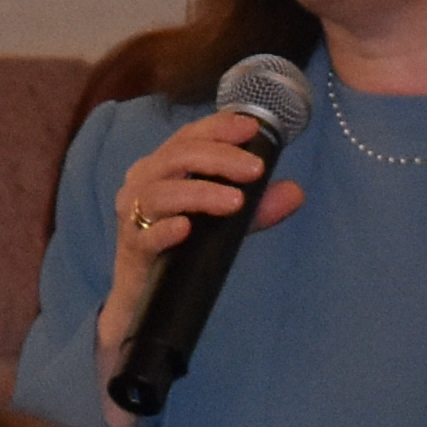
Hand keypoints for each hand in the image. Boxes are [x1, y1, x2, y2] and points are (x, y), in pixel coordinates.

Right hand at [89, 113, 308, 403]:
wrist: (146, 298)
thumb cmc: (183, 247)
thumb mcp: (225, 223)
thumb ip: (258, 207)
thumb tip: (294, 192)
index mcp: (163, 166)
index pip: (189, 136)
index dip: (219, 127)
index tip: (252, 128)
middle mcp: (143, 181)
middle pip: (177, 156)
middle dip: (220, 158)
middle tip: (256, 170)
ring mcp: (133, 214)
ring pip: (161, 191)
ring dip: (200, 192)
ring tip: (236, 202)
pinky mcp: (131, 248)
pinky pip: (145, 234)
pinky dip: (166, 229)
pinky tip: (187, 229)